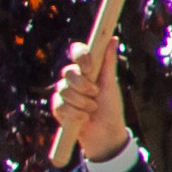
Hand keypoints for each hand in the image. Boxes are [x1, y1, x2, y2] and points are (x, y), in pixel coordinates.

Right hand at [50, 36, 129, 171]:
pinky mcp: (58, 108)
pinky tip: (83, 119)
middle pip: (68, 72)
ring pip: (64, 90)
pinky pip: (60, 105)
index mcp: (87, 69)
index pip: (77, 51)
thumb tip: (113, 38)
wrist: (105, 133)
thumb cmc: (111, 107)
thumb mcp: (111, 84)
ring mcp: (64, 93)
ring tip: (92, 110)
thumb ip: (108, 62)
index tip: (90, 68)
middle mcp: (74, 79)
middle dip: (82, 85)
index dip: (81, 57)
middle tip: (95, 94)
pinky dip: (75, 114)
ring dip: (82, 103)